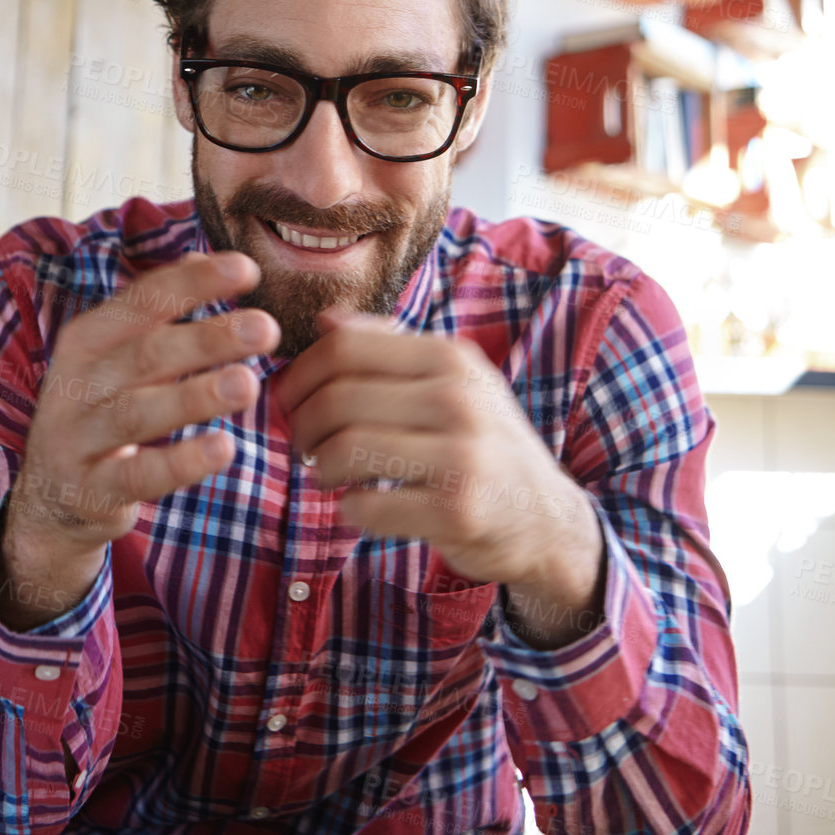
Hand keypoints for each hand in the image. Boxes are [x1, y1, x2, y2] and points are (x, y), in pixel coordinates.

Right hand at [0, 252, 278, 627]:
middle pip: (146, 355)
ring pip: (139, 412)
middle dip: (207, 339)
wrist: (50, 496)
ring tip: (249, 384)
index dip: (193, 283)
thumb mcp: (117, 356)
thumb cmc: (101, 409)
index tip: (248, 271)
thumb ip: (157, 310)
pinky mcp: (92, 489)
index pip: (141, 301)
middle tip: (266, 328)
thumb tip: (201, 253)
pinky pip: (139, 474)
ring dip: (196, 397)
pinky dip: (182, 462)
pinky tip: (225, 448)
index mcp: (87, 340)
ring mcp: (79, 438)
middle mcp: (77, 383)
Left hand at [273, 310, 604, 648]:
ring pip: (345, 450)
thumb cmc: (482, 441)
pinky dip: (348, 509)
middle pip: (338, 399)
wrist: (544, 515)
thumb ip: (390, 346)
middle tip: (302, 445)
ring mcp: (462, 455)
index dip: (299, 375)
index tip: (290, 401)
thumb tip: (326, 319)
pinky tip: (359, 506)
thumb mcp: (452, 380)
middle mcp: (459, 399)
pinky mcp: (457, 511)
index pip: (345, 347)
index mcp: (451, 358)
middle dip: (302, 426)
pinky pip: (366, 507)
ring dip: (319, 468)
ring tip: (326, 474)